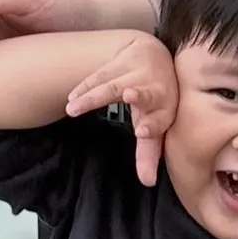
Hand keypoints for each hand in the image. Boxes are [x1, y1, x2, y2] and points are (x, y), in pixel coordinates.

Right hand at [58, 33, 178, 186]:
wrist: (155, 55)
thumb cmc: (155, 100)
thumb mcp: (155, 124)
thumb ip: (149, 152)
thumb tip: (147, 183)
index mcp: (166, 108)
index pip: (160, 120)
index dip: (152, 126)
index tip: (142, 131)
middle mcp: (154, 88)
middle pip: (144, 93)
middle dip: (138, 95)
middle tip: (129, 95)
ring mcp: (137, 71)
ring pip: (112, 85)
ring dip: (92, 96)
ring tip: (73, 108)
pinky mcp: (120, 61)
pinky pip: (98, 76)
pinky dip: (83, 88)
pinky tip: (70, 99)